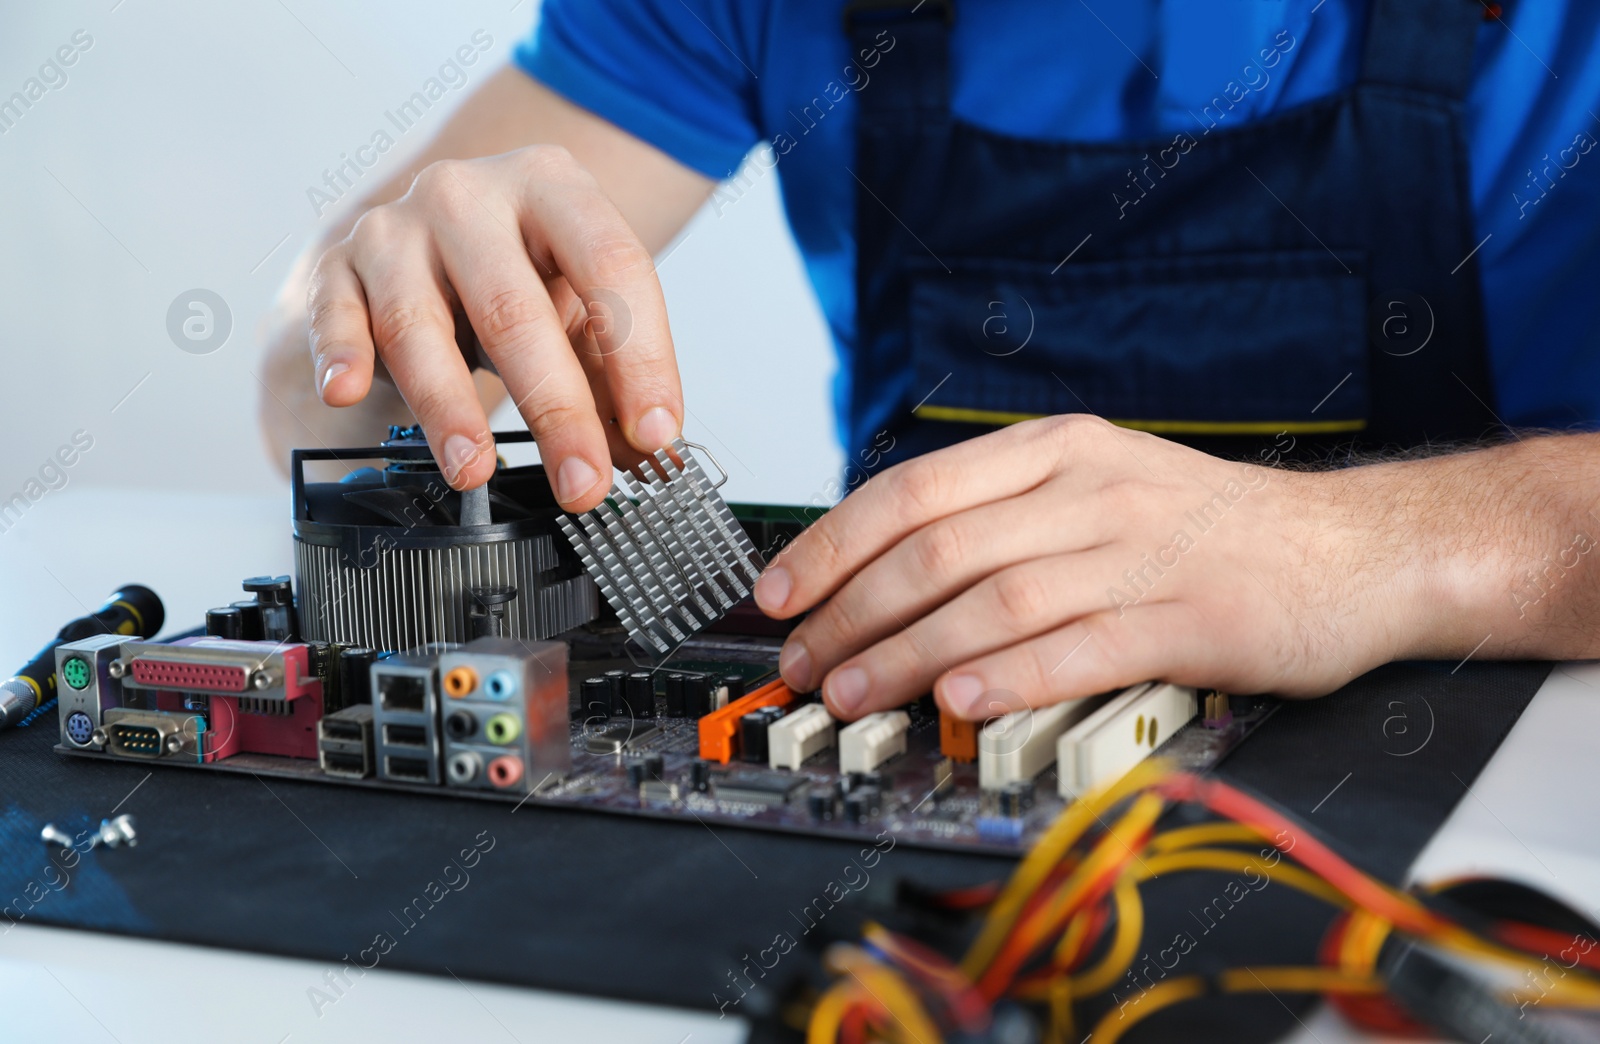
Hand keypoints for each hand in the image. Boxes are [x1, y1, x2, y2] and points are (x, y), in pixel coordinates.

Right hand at [306, 145, 683, 506]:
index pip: (612, 265)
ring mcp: (398, 226)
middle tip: (582, 482)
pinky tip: (347, 392)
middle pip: (517, 308)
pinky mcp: (338, 264)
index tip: (654, 432)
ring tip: (475, 469)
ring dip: (448, 408)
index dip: (641, 357)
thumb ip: (616, 374)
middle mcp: (472, 195)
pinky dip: (339, 354)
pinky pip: (335, 315)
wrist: (435, 232)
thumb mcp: (581, 306)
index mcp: (554, 186)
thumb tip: (646, 451)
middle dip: (556, 409)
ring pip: (420, 322)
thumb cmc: (522, 269)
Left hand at [754, 415, 1425, 720]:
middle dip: (852, 612)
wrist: (1347, 549)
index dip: (833, 546)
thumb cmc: (1205, 529)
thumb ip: (1001, 516)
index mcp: (1055, 451)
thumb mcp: (1096, 487)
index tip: (781, 595)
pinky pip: (1078, 647)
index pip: (913, 492)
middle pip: (938, 550)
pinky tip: (959, 704)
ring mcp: (1139, 553)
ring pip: (993, 602)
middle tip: (803, 663)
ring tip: (851, 694)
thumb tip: (884, 569)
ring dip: (908, 655)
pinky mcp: (1187, 619)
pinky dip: (1010, 676)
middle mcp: (1089, 490)